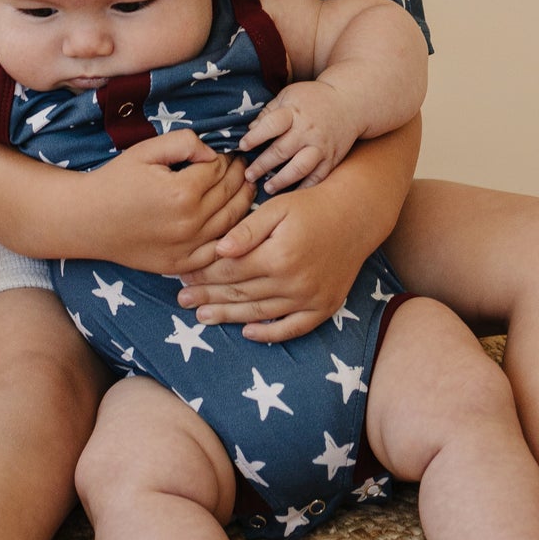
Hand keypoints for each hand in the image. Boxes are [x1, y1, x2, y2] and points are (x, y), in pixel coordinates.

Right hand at [83, 130, 255, 275]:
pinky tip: (234, 220)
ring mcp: (187, 247)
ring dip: (242, 201)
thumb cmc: (116, 181)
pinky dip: (232, 234)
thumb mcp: (146, 150)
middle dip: (239, 176)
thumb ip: (183, 142)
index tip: (228, 153)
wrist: (88, 220)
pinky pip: (218, 249)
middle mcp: (190, 223)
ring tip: (245, 187)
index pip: (219, 169)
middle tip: (242, 166)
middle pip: (230, 194)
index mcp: (182, 192)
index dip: (225, 158)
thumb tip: (213, 153)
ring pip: (232, 222)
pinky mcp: (182, 264)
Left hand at [175, 183, 368, 342]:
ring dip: (229, 316)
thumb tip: (218, 250)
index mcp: (278, 255)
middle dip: (208, 297)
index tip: (183, 273)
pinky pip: (293, 328)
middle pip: (240, 293)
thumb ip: (246, 230)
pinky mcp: (324, 307)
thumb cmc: (312, 206)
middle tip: (182, 299)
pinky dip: (270, 333)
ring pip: (260, 312)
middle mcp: (294, 282)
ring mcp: (310, 298)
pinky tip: (248, 333)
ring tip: (202, 317)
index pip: (230, 270)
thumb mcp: (277, 208)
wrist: (356, 216)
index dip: (204, 273)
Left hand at [238, 80, 360, 192]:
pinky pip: (318, 177)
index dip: (255, 137)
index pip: (271, 125)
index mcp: (294, 112)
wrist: (350, 102)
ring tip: (268, 187)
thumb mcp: (289, 95)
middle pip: (282, 150)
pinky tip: (291, 194)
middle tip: (248, 175)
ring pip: (299, 168)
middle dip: (262, 165)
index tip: (242, 146)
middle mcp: (308, 131)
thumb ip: (269, 112)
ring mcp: (321, 146)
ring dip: (281, 180)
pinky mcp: (332, 159)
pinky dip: (304, 188)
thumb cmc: (313, 98)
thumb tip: (250, 130)